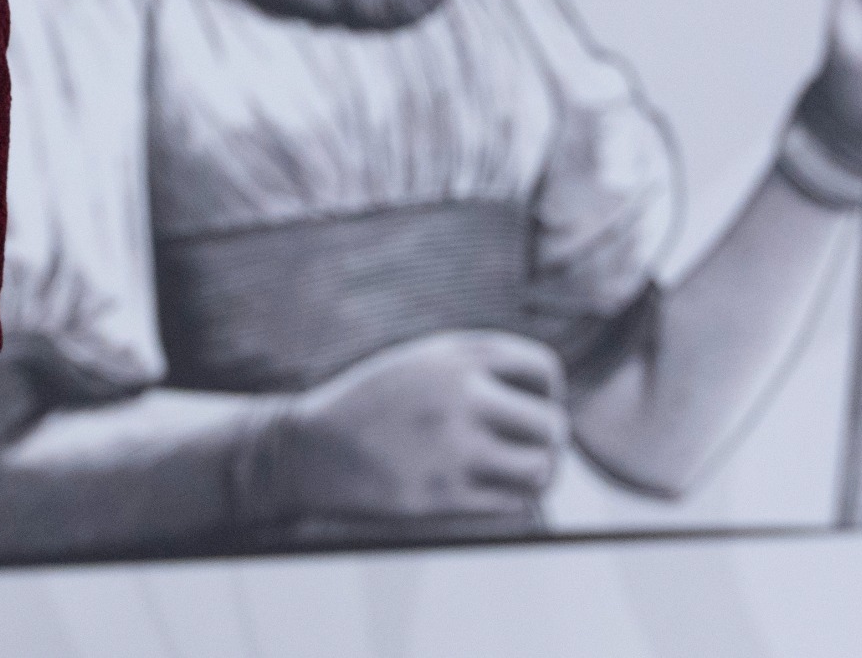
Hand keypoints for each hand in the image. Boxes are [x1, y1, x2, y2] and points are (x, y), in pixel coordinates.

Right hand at [261, 331, 567, 521]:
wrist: (309, 448)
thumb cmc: (373, 405)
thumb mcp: (420, 363)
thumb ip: (478, 367)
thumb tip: (551, 398)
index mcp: (454, 357)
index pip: (544, 369)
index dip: (547, 393)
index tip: (527, 407)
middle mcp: (458, 397)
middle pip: (552, 425)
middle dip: (548, 441)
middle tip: (530, 450)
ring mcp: (451, 448)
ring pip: (540, 469)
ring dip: (536, 474)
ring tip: (517, 474)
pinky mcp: (443, 495)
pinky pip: (513, 503)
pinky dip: (509, 499)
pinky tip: (485, 490)